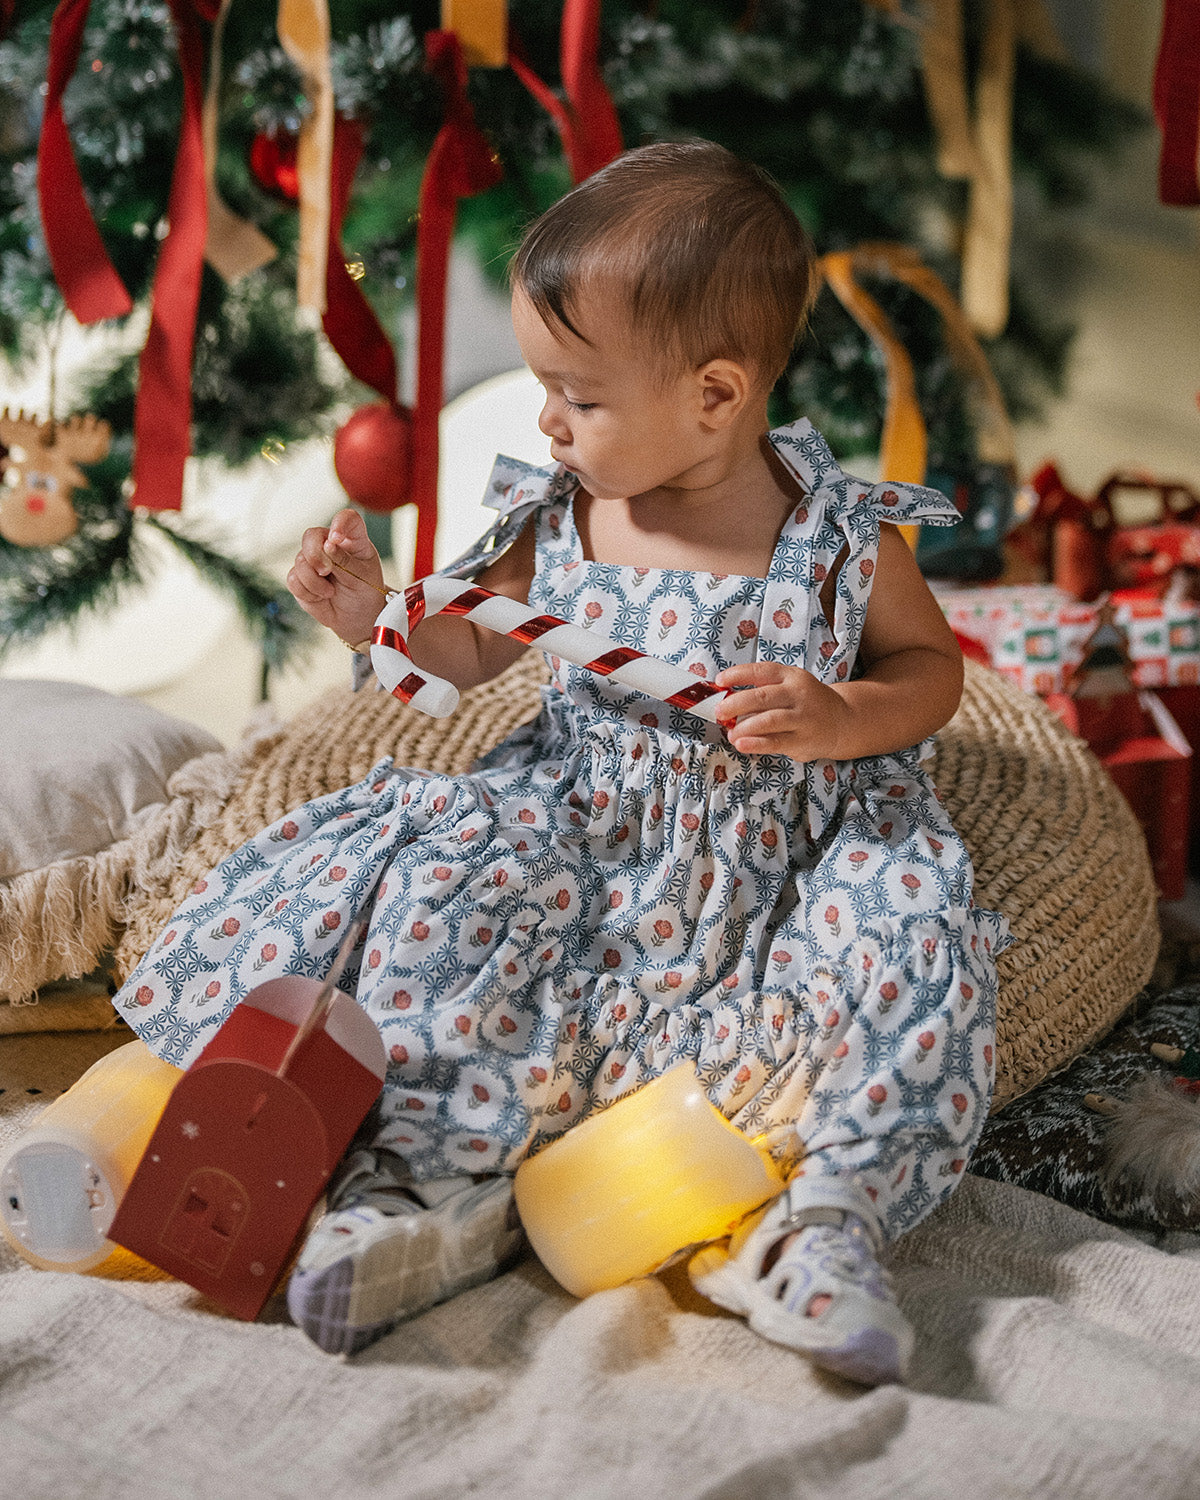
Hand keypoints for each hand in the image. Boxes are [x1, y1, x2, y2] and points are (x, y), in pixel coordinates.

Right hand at [286, 507, 386, 646]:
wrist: (357, 617)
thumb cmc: (365, 592)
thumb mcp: (362, 577)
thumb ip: (345, 561)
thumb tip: (327, 545)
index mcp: (352, 539)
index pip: (347, 519)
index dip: (339, 523)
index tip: (336, 538)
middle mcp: (329, 545)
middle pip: (311, 535)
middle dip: (315, 555)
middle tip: (326, 571)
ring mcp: (313, 560)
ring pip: (300, 560)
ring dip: (314, 581)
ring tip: (330, 592)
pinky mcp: (300, 577)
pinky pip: (293, 579)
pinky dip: (307, 592)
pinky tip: (321, 597)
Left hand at [714, 661, 852, 761]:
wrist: (843, 720)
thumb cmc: (807, 703)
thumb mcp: (790, 686)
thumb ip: (764, 690)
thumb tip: (727, 699)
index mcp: (791, 676)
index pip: (761, 671)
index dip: (738, 674)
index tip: (719, 681)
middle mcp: (798, 694)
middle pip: (762, 696)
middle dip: (735, 704)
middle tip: (719, 711)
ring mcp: (802, 718)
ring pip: (768, 720)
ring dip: (744, 727)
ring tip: (730, 733)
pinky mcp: (803, 740)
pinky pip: (775, 742)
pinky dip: (755, 744)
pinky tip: (742, 744)